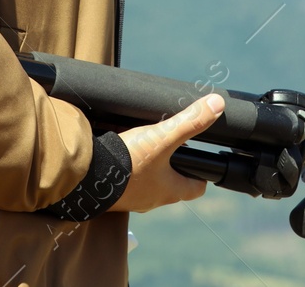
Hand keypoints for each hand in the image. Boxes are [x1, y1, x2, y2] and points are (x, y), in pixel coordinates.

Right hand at [109, 93, 225, 213]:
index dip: (202, 174)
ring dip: (150, 170)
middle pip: (173, 185)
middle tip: (172, 148)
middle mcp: (153, 199)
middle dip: (174, 168)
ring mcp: (132, 199)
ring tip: (146, 148)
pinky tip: (122, 157)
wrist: (87, 177)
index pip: (197, 188)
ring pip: (149, 185)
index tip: (200, 161)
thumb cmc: (128, 161)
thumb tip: (218, 104)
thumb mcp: (162, 136)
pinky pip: (127, 184)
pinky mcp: (114, 195)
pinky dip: (128, 172)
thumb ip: (190, 121)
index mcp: (171, 190)